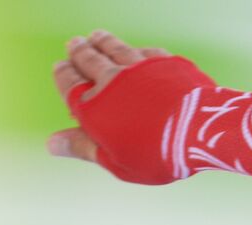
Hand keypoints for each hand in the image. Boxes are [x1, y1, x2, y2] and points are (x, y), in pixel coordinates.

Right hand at [48, 30, 169, 163]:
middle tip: (74, 43)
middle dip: (79, 51)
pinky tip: (137, 51)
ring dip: (104, 42)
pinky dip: (136, 50)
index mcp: (94, 106)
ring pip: (115, 49)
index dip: (63, 74)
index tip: (60, 66)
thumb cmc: (157, 154)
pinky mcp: (165, 62)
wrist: (199, 130)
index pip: (70, 84)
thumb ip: (84, 148)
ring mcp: (139, 68)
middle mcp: (112, 81)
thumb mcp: (116, 161)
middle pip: (89, 60)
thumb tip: (52, 143)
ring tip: (96, 37)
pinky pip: (146, 52)